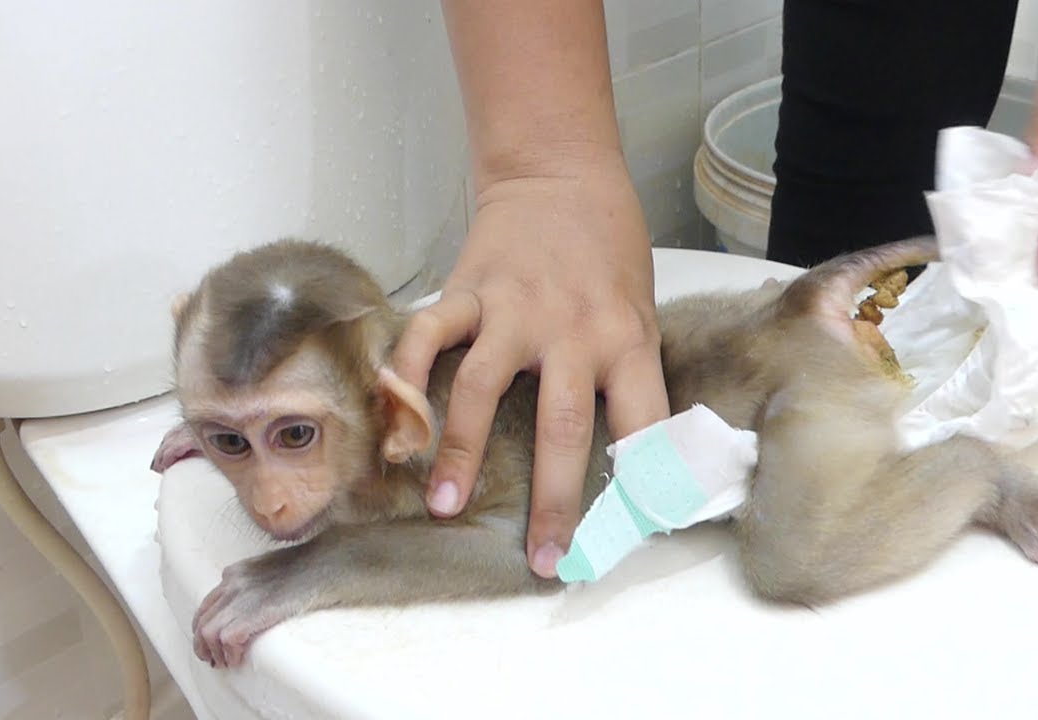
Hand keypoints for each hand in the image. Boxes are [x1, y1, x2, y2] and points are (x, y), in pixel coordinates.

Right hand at [391, 153, 670, 577]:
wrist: (560, 174)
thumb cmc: (608, 249)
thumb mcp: (639, 309)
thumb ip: (626, 372)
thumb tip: (632, 454)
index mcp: (627, 339)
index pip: (644, 425)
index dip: (642, 484)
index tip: (626, 537)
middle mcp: (573, 331)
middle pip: (563, 428)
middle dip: (553, 500)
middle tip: (541, 557)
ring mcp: (514, 310)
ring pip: (483, 389)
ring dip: (461, 453)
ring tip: (446, 505)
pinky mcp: (467, 289)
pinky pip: (428, 336)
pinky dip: (406, 378)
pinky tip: (393, 424)